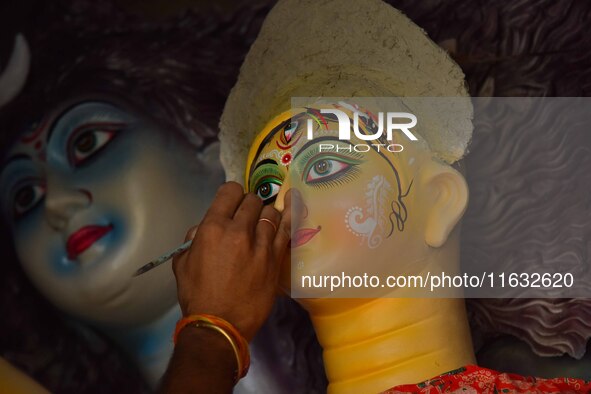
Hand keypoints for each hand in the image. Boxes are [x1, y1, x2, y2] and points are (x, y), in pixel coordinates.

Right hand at [172, 182, 292, 340]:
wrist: (220, 325)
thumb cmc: (197, 295)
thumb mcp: (182, 263)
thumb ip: (193, 240)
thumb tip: (203, 229)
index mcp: (213, 228)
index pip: (229, 192)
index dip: (231, 194)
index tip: (232, 202)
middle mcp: (238, 231)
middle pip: (252, 201)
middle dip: (248, 205)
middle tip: (246, 218)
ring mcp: (261, 244)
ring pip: (271, 212)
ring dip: (266, 214)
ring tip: (263, 223)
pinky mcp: (276, 258)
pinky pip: (287, 229)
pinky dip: (291, 215)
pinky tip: (295, 202)